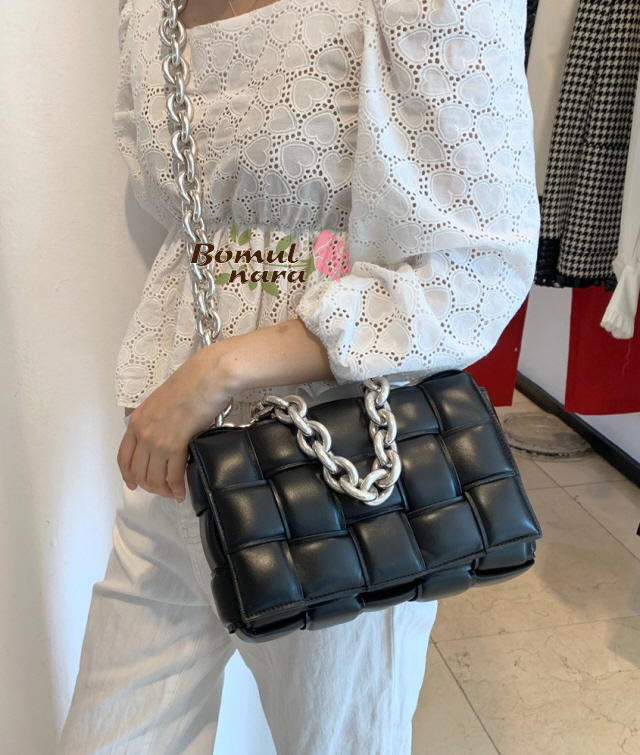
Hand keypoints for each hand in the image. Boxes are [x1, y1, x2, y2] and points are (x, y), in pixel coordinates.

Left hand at [117, 347, 233, 501]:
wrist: (208, 377)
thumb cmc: (192, 383)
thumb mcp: (162, 402)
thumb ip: (156, 420)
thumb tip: (165, 436)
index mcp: (137, 420)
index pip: (124, 456)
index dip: (128, 475)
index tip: (133, 484)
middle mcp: (143, 432)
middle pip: (138, 471)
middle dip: (149, 485)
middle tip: (161, 490)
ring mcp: (158, 440)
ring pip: (153, 477)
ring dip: (162, 490)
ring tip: (173, 493)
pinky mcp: (176, 444)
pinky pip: (173, 475)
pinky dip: (176, 488)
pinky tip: (181, 492)